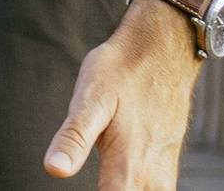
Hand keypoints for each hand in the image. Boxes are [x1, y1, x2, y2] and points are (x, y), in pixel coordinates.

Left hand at [45, 0, 199, 187]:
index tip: (76, 189)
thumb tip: (54, 170)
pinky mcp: (169, 157)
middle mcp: (152, 174)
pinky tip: (130, 184)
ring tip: (110, 185)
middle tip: (97, 183)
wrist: (164, 46)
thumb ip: (74, 138)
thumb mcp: (90, 98)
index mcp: (129, 166)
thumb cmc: (123, 69)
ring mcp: (164, 167)